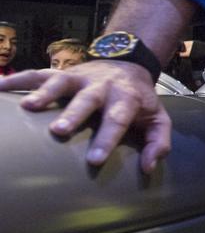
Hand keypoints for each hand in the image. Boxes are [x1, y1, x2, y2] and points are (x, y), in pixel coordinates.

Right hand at [1, 61, 170, 171]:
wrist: (128, 65)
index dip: (107, 139)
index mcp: (126, 99)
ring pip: (60, 82)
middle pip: (87, 100)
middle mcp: (102, 86)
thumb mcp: (158, 120)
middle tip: (58, 131)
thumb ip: (157, 143)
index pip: (117, 120)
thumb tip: (148, 167)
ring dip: (44, 93)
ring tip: (28, 107)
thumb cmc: (140, 100)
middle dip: (73, 114)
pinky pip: (37, 74)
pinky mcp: (61, 73)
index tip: (95, 160)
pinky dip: (18, 80)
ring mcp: (79, 77)